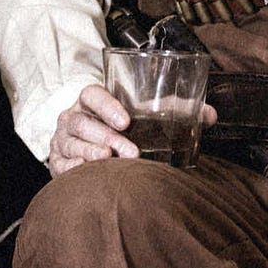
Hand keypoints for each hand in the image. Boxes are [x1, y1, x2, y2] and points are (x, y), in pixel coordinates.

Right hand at [47, 85, 216, 176]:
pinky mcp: (58, 162)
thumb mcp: (144, 114)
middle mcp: (72, 118)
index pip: (91, 94)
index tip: (126, 120)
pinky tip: (90, 172)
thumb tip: (209, 115)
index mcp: (90, 101)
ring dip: (92, 153)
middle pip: (83, 123)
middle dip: (107, 137)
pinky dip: (75, 169)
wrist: (89, 144)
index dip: (107, 105)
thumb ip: (177, 110)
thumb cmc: (122, 126)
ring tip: (111, 161)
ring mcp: (62, 140)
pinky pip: (62, 165)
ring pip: (72, 144)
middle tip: (131, 152)